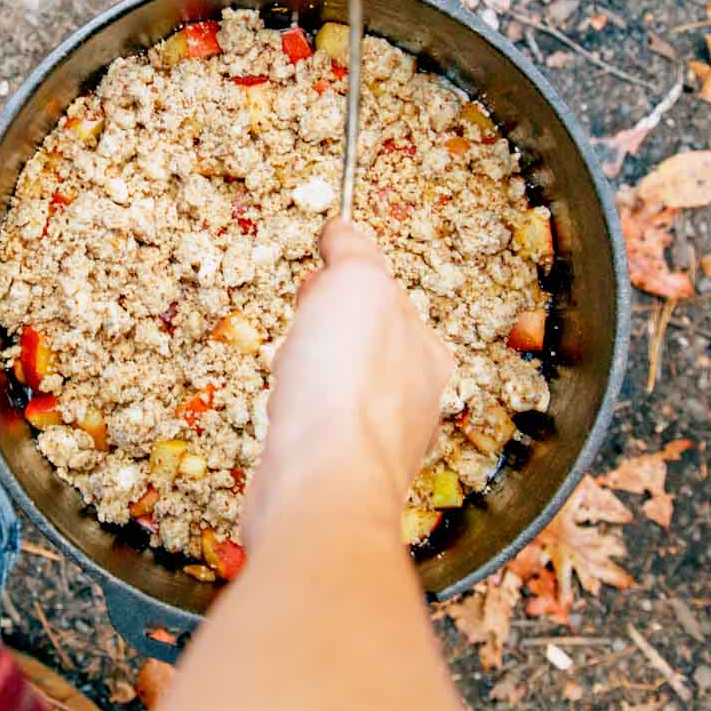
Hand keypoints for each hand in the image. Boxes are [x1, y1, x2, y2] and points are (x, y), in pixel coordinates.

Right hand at [245, 218, 453, 537]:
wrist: (319, 482)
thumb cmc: (346, 381)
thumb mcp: (356, 285)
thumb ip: (354, 253)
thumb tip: (344, 229)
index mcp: (428, 353)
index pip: (389, 300)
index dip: (348, 280)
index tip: (317, 273)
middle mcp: (413, 402)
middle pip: (367, 347)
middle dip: (331, 328)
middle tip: (299, 316)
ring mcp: (376, 445)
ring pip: (342, 391)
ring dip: (312, 372)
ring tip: (287, 366)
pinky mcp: (337, 475)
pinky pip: (318, 429)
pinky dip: (299, 414)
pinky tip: (281, 413)